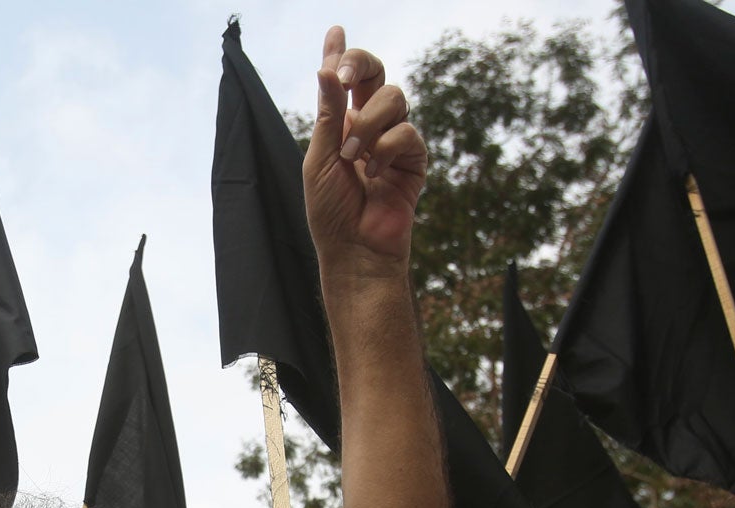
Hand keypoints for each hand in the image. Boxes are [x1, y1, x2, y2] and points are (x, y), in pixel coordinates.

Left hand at [304, 27, 425, 273]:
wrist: (353, 249)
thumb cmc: (329, 211)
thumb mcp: (320, 158)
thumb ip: (329, 113)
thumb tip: (326, 68)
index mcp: (341, 124)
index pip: (344, 80)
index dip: (341, 54)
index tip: (335, 31)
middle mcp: (369, 126)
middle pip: (376, 73)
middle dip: (360, 64)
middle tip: (343, 76)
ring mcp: (393, 141)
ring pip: (394, 98)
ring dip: (369, 124)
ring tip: (352, 157)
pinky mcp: (414, 160)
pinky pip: (407, 132)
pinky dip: (386, 149)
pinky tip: (374, 173)